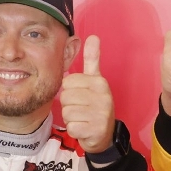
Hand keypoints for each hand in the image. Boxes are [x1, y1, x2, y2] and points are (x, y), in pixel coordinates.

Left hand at [60, 35, 115, 153]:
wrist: (105, 134)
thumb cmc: (95, 105)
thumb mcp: (95, 81)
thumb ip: (92, 60)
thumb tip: (93, 37)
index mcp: (99, 82)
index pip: (67, 82)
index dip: (70, 90)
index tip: (81, 95)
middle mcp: (103, 97)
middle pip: (65, 97)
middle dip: (69, 105)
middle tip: (82, 109)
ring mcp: (101, 114)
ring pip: (67, 112)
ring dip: (71, 118)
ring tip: (83, 118)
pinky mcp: (96, 130)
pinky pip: (71, 127)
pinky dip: (74, 130)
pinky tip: (84, 129)